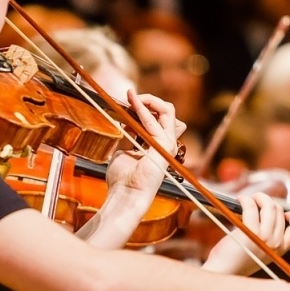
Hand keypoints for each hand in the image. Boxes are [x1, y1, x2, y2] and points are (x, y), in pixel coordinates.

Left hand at [91, 91, 186, 237]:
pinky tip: (132, 101)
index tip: (126, 103)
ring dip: (147, 100)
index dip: (145, 108)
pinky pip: (156, 121)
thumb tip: (124, 124)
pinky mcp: (164, 146)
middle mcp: (165, 144)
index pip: (160, 119)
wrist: (124, 195)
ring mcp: (167, 145)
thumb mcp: (124, 153)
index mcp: (158, 146)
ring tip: (131, 95)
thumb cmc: (122, 180)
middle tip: (131, 96)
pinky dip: (143, 108)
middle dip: (150, 100)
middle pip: (167, 112)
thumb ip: (128, 139)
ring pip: (167, 111)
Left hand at [205, 194, 289, 275]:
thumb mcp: (260, 251)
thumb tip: (267, 211)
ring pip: (269, 205)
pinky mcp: (249, 233)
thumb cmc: (235, 261)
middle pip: (279, 210)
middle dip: (267, 202)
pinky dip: (246, 200)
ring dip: (258, 197)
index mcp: (281, 249)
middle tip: (254, 202)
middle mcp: (276, 244)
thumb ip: (268, 236)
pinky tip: (240, 201)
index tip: (283, 213)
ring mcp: (264, 238)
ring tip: (247, 200)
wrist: (222, 272)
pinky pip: (251, 207)